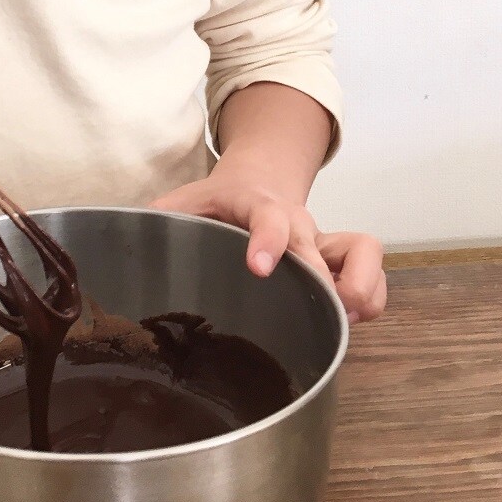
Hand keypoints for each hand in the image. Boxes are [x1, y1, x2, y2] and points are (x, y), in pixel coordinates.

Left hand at [150, 159, 386, 323]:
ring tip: (341, 321)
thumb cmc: (217, 201)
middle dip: (322, 279)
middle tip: (321, 313)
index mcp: (253, 203)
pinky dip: (372, 298)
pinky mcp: (341, 258)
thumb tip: (126, 235)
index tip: (258, 267)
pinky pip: (375, 275)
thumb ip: (160, 219)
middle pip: (318, 244)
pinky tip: (348, 322)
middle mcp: (295, 220)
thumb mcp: (185, 200)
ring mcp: (322, 239)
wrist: (257, 179)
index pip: (266, 216)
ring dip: (361, 287)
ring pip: (364, 252)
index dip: (267, 240)